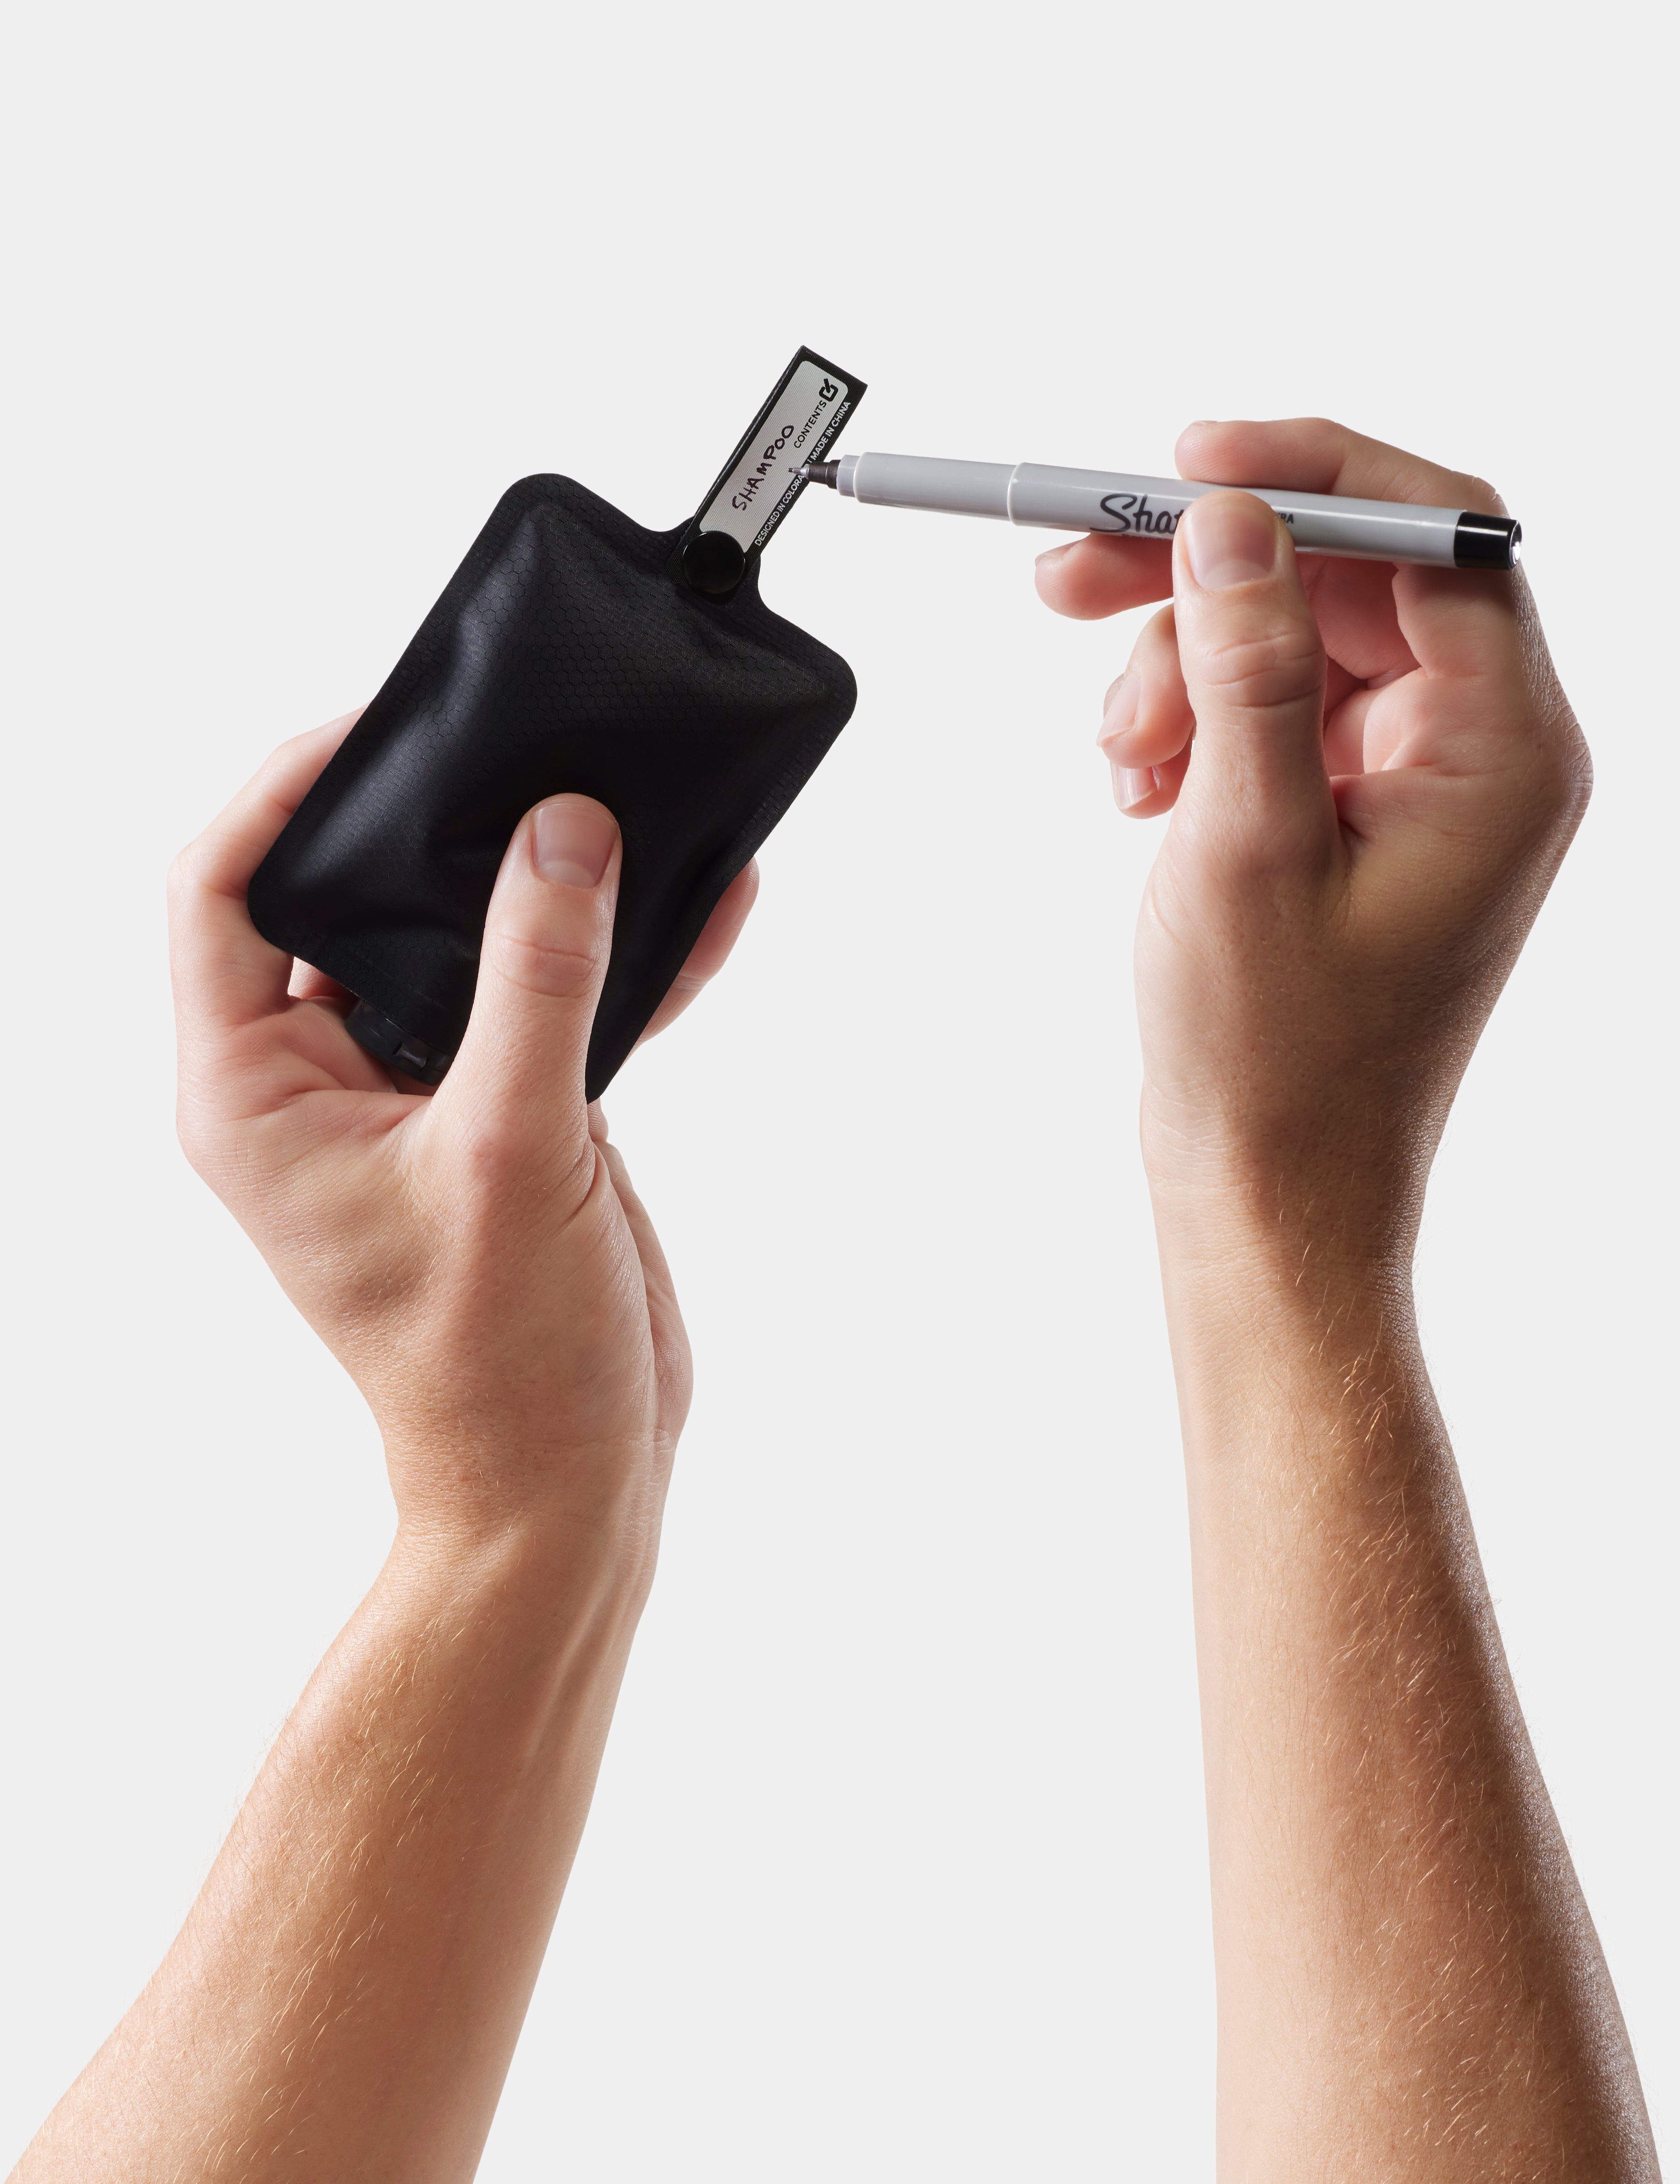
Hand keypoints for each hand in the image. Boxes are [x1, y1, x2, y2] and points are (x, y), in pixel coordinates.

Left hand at [168, 719, 757, 1568]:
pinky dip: (622, 961)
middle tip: (514, 738)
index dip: (282, 788)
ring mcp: (417, 1098)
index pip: (220, 889)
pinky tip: (707, 904)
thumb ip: (536, 984)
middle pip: (345, 897)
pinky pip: (552, 1006)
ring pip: (462, 945)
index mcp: (256, 1094)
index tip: (382, 723)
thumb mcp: (510, 1153)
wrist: (569, 1479)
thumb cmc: (497, 1360)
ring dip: (543, 881)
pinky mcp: (506, 1118)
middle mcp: (320, 1084)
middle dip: (433, 816)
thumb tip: (562, 832)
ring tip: (624, 795)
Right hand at [1036, 420, 1589, 1266]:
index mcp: (1504, 752)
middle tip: (1069, 575)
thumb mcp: (1245, 848)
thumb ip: (1245, 671)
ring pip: (1288, 639)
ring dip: (1179, 668)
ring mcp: (1416, 782)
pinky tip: (1141, 791)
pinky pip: (1268, 709)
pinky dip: (1189, 725)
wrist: (1269, 1189)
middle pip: (1344, 577)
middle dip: (1204, 576)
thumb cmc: (1276, 1059)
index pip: (1430, 536)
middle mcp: (1479, 751)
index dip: (1307, 476)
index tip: (1182, 465)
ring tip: (1119, 760)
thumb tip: (1231, 520)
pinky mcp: (1353, 811)